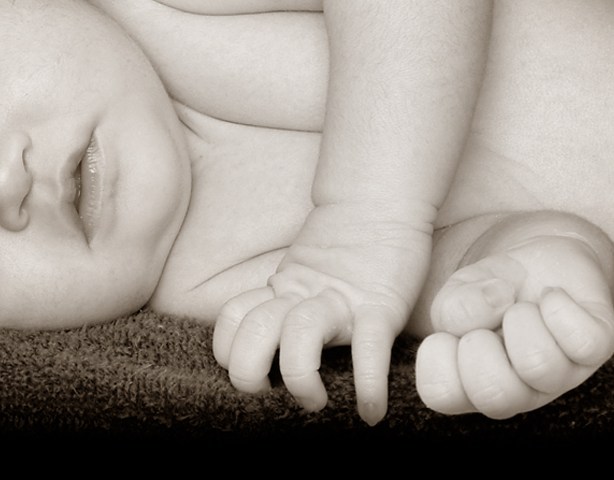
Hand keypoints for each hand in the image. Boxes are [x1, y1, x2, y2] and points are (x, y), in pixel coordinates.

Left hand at [212, 203, 428, 424]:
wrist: (382, 201)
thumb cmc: (349, 246)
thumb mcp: (304, 271)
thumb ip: (287, 299)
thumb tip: (273, 343)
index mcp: (281, 288)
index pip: (232, 319)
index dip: (231, 353)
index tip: (254, 376)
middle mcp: (303, 294)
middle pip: (253, 331)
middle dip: (251, 372)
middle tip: (270, 393)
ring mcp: (341, 299)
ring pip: (297, 336)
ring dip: (300, 380)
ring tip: (315, 401)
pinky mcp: (381, 305)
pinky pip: (369, 349)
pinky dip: (369, 386)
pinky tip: (370, 412)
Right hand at [414, 233, 613, 418]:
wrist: (547, 257)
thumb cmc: (496, 285)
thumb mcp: (460, 288)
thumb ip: (453, 307)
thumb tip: (490, 308)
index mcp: (474, 382)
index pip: (442, 395)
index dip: (437, 357)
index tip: (447, 331)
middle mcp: (520, 389)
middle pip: (495, 397)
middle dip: (480, 344)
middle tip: (487, 322)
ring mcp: (563, 373)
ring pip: (540, 366)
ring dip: (521, 318)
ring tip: (520, 305)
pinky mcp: (599, 344)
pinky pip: (584, 341)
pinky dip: (560, 306)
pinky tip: (551, 297)